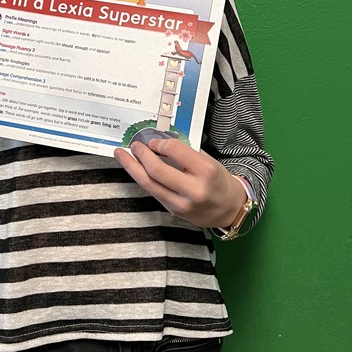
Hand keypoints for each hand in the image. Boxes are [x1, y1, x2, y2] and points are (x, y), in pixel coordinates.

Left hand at [114, 136, 246, 228]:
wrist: (228, 208)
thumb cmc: (218, 181)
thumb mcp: (208, 161)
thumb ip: (185, 153)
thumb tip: (159, 143)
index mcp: (206, 171)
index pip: (175, 150)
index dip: (159, 143)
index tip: (154, 142)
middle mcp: (193, 189)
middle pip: (156, 170)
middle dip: (141, 154)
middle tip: (134, 145)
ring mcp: (181, 203)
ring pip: (148, 183)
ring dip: (132, 167)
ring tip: (122, 155)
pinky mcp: (173, 210)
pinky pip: (152, 191)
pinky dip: (142, 178)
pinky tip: (135, 169)